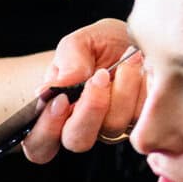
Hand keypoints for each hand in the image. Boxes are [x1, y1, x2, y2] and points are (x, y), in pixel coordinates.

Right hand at [23, 19, 147, 161]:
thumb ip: (67, 61)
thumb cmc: (101, 44)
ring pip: (112, 127)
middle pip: (77, 141)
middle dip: (88, 110)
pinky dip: (143, 90)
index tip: (61, 99)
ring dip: (122, 91)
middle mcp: (84, 125)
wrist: (138, 38)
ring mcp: (114, 126)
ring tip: (128, 60)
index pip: (39, 143)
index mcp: (57, 112)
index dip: (46, 129)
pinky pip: (142, 118)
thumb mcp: (80, 42)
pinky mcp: (143, 122)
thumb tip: (52, 88)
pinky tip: (143, 67)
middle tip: (100, 77)